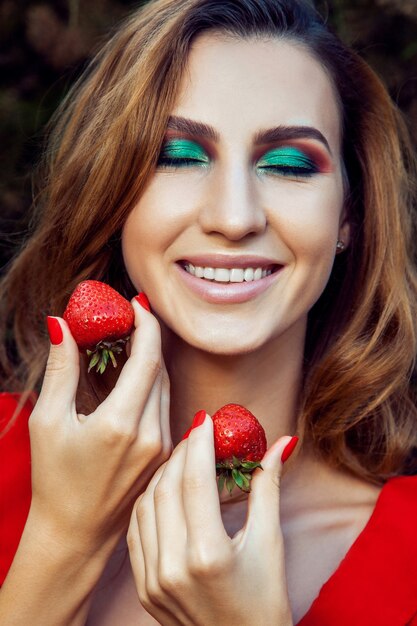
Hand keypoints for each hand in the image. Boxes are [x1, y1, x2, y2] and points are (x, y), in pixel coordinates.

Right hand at [27, 297, 171, 551]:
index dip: (147, 325)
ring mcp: (162, 447)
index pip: (148, 359)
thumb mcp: (49, 421)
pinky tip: (136, 377)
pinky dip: (154, 385)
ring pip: (166, 387)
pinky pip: (166, 407)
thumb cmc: (54, 479)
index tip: (136, 304)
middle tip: (130, 318)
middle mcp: (151, 434)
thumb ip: (62, 369)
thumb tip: (61, 324)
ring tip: (130, 343)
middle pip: (160, 369)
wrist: (76, 533)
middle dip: (148, 338)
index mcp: (120, 423)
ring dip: (152, 361)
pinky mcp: (165, 455)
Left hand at [127, 413, 293, 625]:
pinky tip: (166, 487)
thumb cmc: (264, 601)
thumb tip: (283, 442)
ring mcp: (153, 579)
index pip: (196, 480)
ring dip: (164, 473)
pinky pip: (138, 529)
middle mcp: (174, 566)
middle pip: (168, 487)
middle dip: (182, 452)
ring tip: (184, 457)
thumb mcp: (270, 542)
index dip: (200, 442)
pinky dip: (149, 501)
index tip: (206, 417)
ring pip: (147, 504)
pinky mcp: (143, 587)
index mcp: (209, 554)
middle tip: (198, 433)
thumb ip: (269, 486)